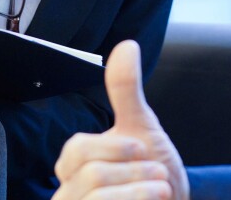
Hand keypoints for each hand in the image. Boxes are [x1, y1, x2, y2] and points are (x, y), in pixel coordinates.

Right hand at [54, 40, 188, 199]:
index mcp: (74, 167)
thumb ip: (126, 91)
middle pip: (90, 173)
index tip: (142, 149)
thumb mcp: (141, 129)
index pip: (76, 150)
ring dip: (140, 191)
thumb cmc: (153, 176)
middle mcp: (69, 193)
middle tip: (158, 176)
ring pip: (97, 197)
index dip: (114, 148)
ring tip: (161, 191)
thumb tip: (127, 45)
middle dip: (135, 172)